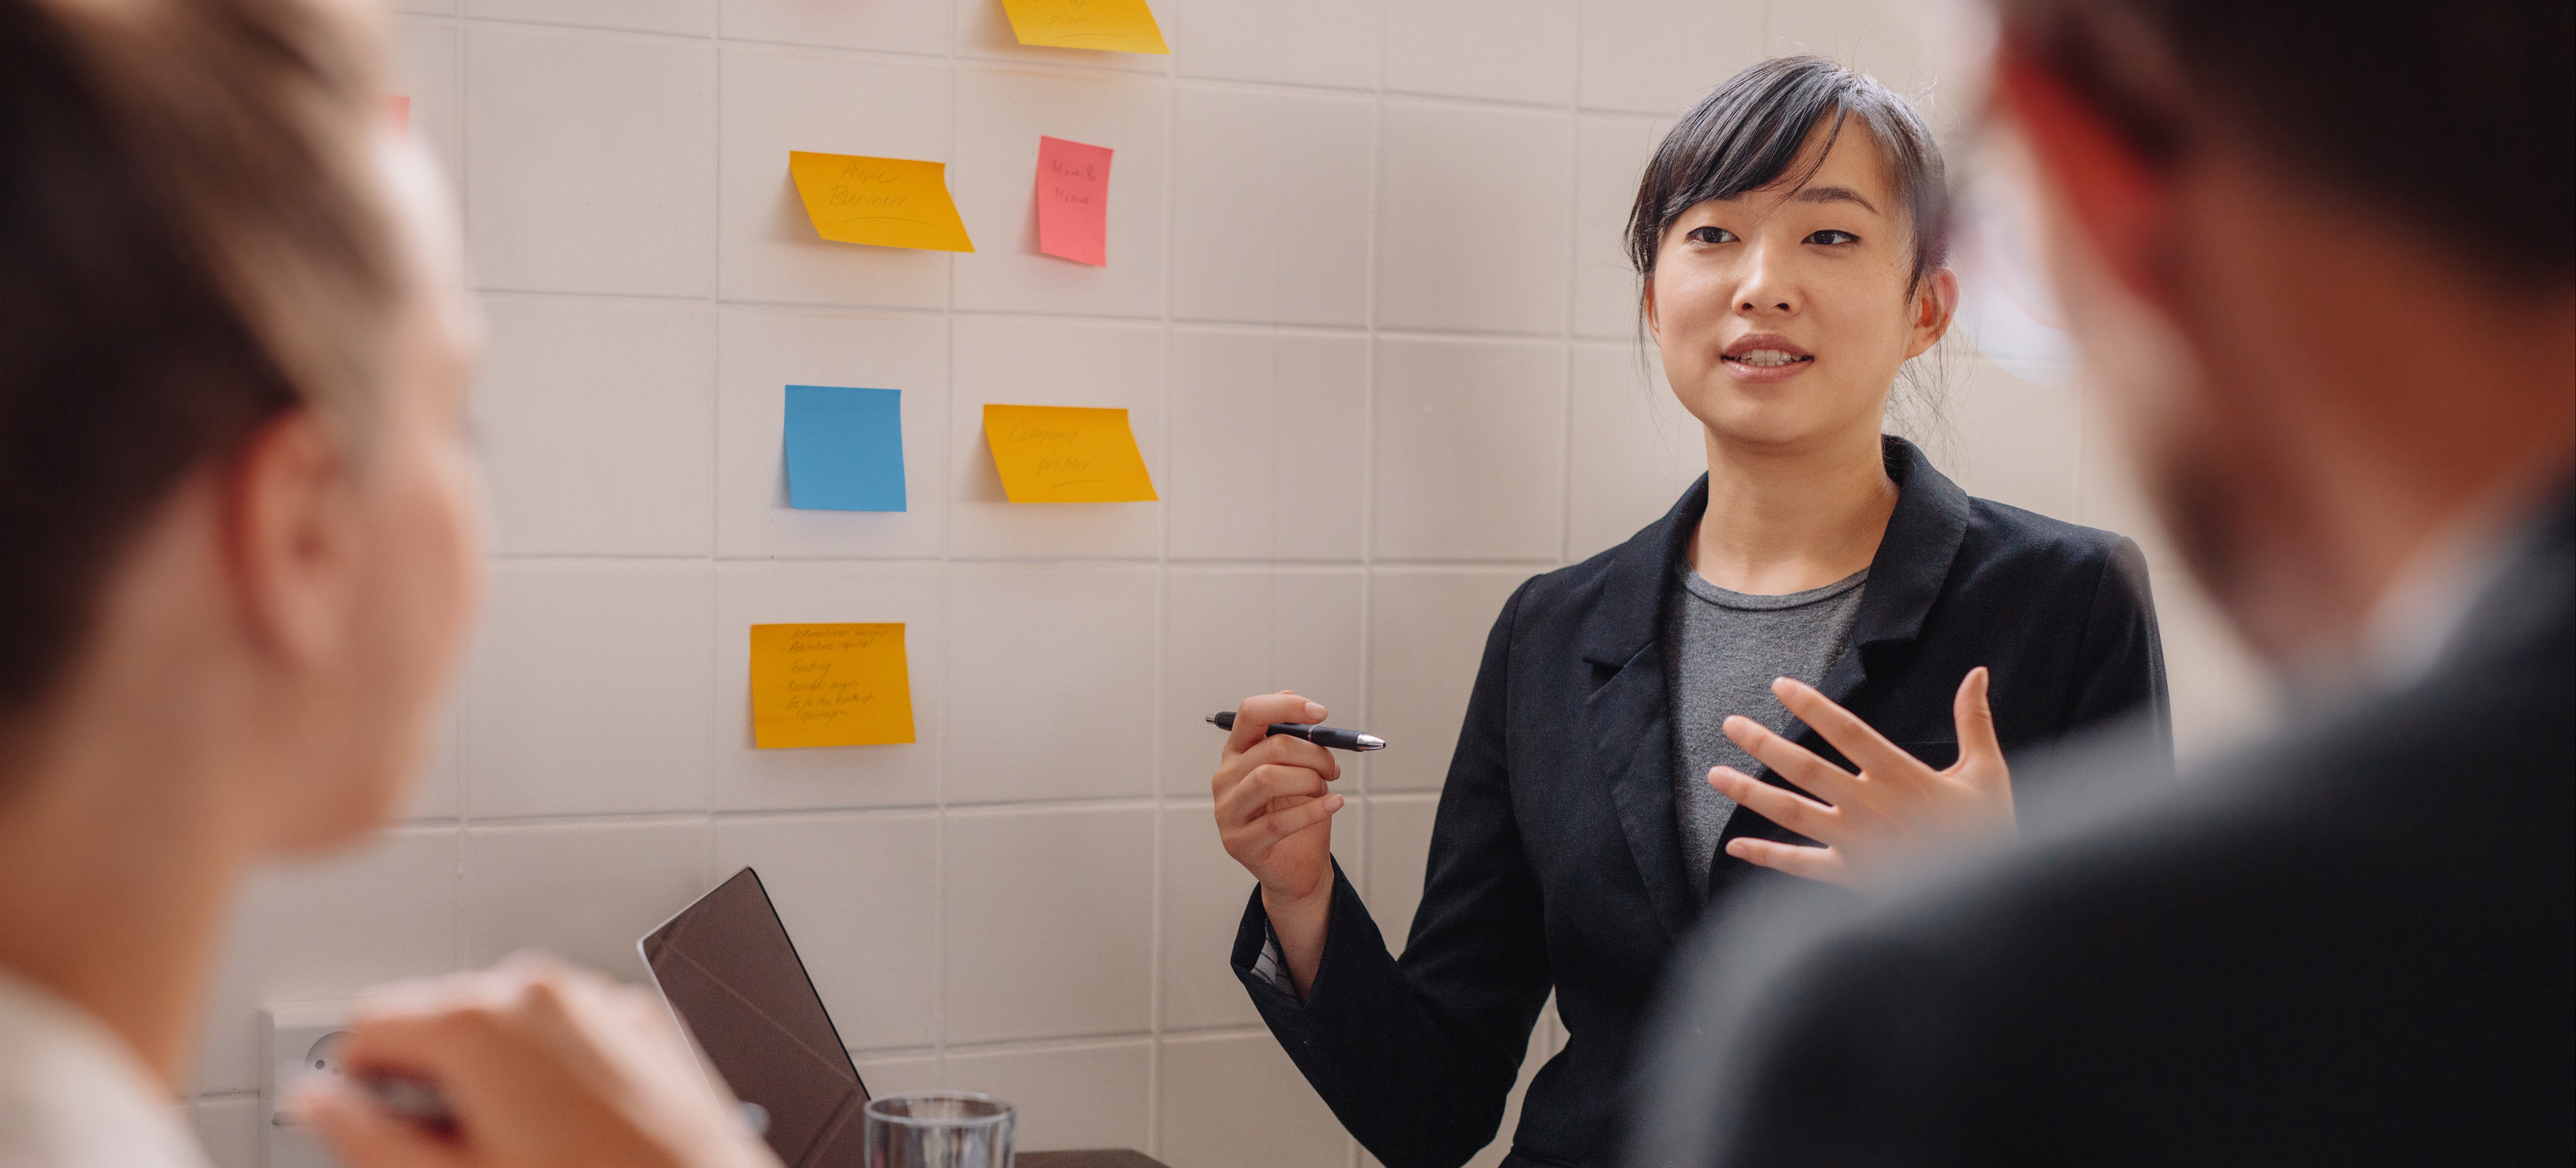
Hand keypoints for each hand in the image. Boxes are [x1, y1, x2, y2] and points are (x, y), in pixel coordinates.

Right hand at [298, 954, 780, 1167]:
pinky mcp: (643, 1022)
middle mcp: (540, 991)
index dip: (359, 1082)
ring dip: (490, 1073)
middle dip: (428, 1077)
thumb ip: (368, 1137)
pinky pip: (566, 1030)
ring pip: (504, 1021)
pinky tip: (565, 1128)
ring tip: (515, 1144)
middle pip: (437, 1015)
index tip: (374, 1124)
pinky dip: (550, 1067)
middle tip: (451, 1149)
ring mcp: (599, 1002)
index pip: (367, 1021)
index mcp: (480, 1020)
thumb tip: (316, 1103)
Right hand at [1211, 691, 1346, 995]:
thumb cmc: (1297, 811)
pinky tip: (1335, 804)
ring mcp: (1227, 811)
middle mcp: (1224, 778)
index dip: (1287, 706)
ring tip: (1327, 787)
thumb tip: (1304, 706)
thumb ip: (1295, 740)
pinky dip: (1314, 810)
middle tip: (1334, 767)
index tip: (1321, 713)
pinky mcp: (1238, 842)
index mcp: (1236, 752)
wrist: (1296, 866)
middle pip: (1270, 748)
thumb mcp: (1298, 769)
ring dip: (1310, 779)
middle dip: (1314, 753)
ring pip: (1269, 778)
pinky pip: (1279, 821)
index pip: (1251, 713)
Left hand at [1709, 667, 2011, 888]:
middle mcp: (1871, 805)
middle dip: (1763, 744)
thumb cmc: (1992, 831)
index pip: (1845, 730)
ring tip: (1714, 776)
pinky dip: (1766, 856)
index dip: (1810, 705)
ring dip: (1750, 793)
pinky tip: (1735, 846)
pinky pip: (1800, 864)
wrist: (1994, 898)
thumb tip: (1977, 671)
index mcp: (1901, 774)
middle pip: (1804, 767)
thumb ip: (1974, 721)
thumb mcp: (1987, 772)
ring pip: (1791, 812)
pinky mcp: (1852, 874)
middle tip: (1730, 725)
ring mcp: (1857, 842)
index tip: (1779, 685)